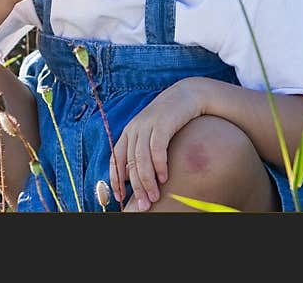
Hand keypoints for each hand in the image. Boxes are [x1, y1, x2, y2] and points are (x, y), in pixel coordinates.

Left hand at [109, 78, 205, 211]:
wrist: (186, 96)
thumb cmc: (170, 120)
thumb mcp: (152, 135)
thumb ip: (143, 153)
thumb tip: (136, 177)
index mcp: (128, 133)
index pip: (116, 159)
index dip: (115, 179)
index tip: (119, 198)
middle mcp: (134, 129)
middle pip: (130, 163)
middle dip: (136, 187)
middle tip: (144, 205)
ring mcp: (147, 125)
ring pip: (141, 158)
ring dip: (147, 180)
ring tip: (155, 197)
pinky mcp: (162, 123)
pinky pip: (157, 148)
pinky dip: (159, 164)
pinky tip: (164, 178)